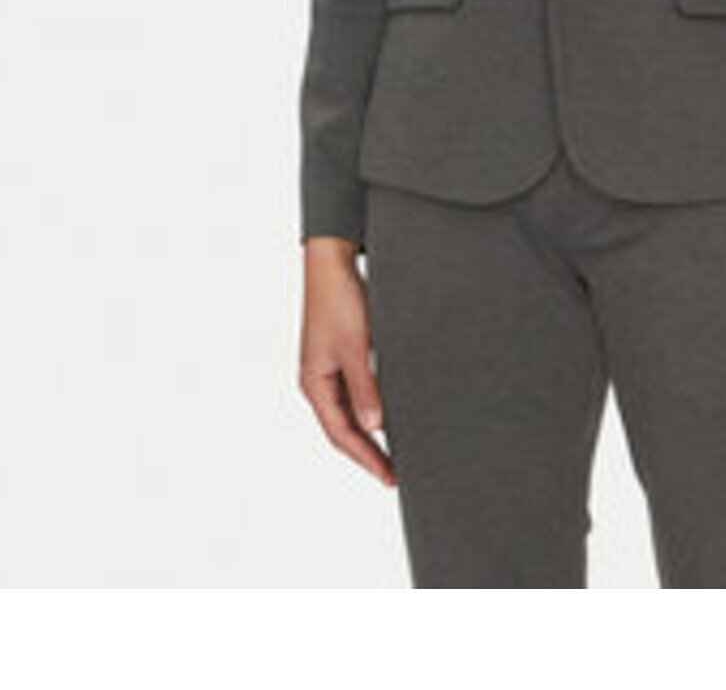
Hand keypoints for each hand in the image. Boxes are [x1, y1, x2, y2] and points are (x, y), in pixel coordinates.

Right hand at [299, 240, 396, 488]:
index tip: (389, 476)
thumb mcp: (356, 348)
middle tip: (395, 473)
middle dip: (368, 452)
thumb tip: (375, 427)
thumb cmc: (339, 302)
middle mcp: (318, 382)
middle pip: (343, 428)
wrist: (332, 264)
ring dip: (370, 431)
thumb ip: (365, 388)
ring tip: (395, 452)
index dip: (366, 458)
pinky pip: (355, 392)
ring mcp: (328, 370)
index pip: (341, 434)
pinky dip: (370, 407)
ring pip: (349, 412)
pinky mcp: (340, 356)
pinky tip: (388, 414)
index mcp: (314, 384)